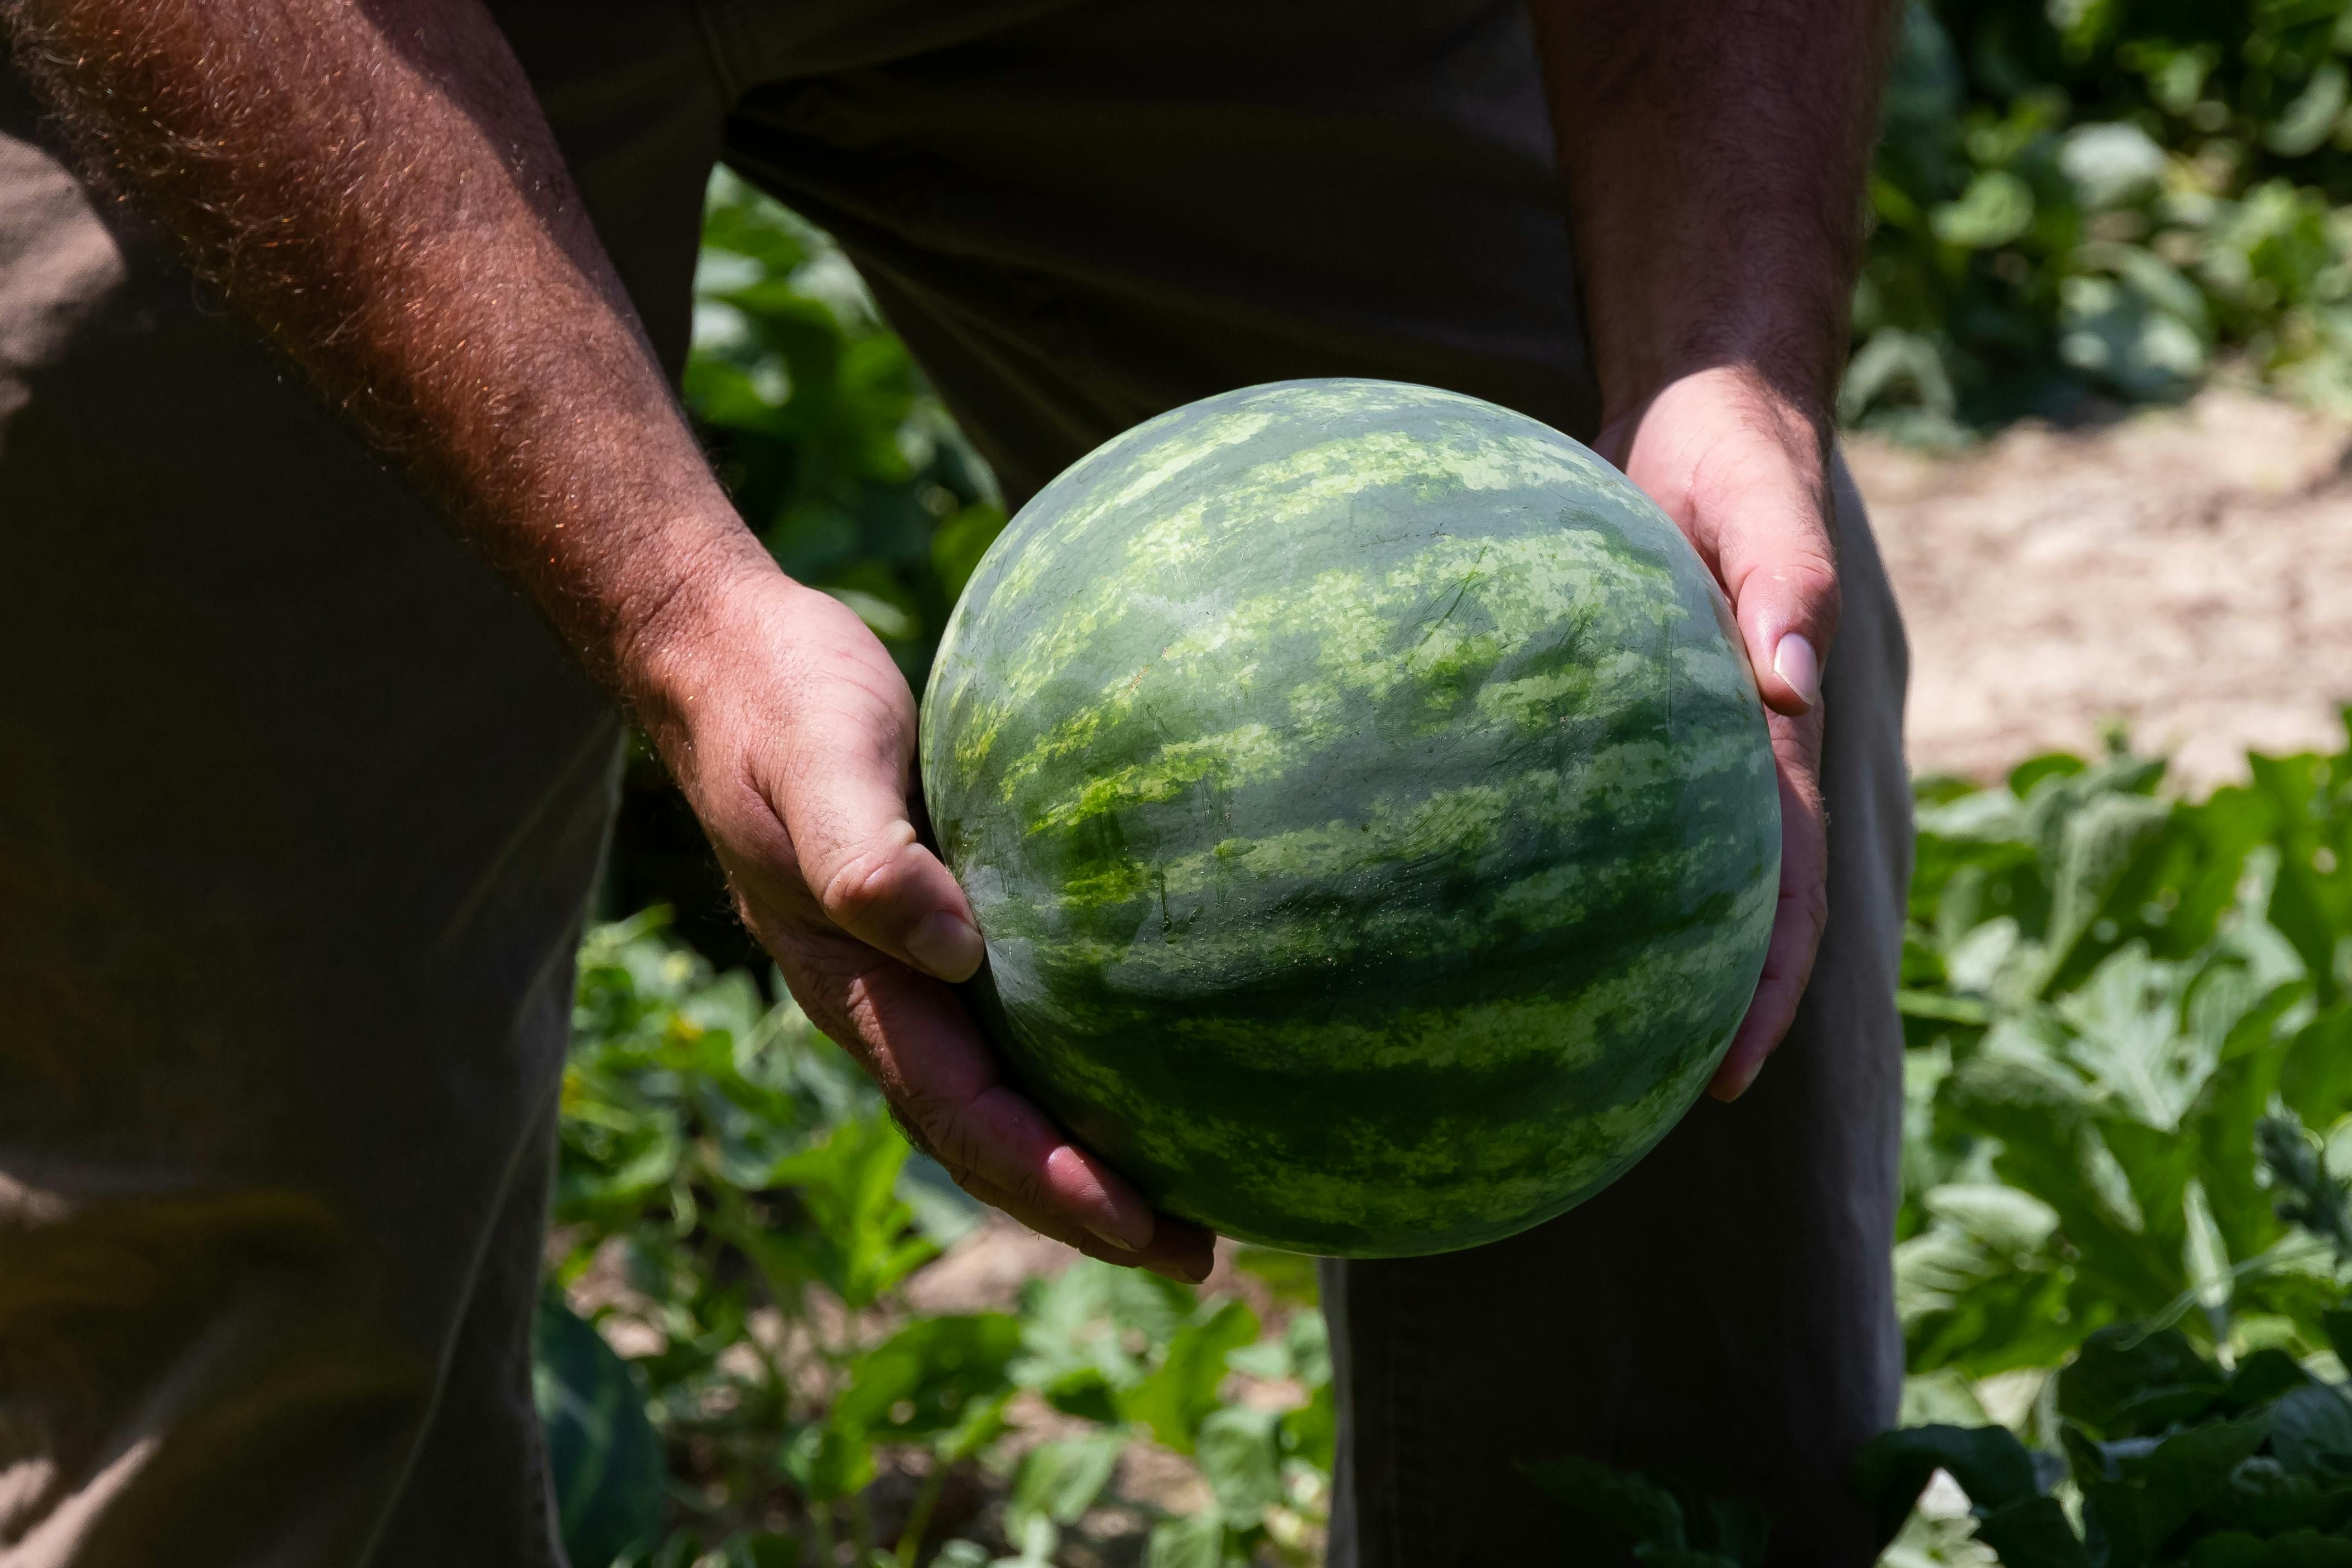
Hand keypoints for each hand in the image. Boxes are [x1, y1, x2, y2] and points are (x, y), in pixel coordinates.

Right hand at [630, 564, 1215, 1280]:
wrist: (733, 659)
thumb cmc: (781, 704)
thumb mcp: (823, 766)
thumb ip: (867, 860)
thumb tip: (953, 949)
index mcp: (855, 988)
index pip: (963, 1116)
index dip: (1051, 1182)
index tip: (1145, 1229)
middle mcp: (888, 999)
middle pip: (989, 1135)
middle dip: (1084, 1206)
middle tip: (1196, 1255)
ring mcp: (913, 967)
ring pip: (1004, 1090)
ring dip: (1084, 1152)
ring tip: (1189, 1193)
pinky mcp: (946, 920)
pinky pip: (1019, 1019)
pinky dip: (1078, 1063)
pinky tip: (1151, 1059)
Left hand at [1595, 365, 1835, 1101]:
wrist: (1697, 408)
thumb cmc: (1738, 453)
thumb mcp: (1768, 506)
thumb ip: (1785, 586)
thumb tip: (1786, 684)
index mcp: (1774, 735)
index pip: (1779, 887)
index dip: (1762, 988)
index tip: (1726, 1077)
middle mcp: (1727, 753)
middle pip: (1719, 906)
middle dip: (1692, 1008)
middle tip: (1633, 1104)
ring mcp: (1669, 735)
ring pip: (1654, 864)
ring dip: (1627, 950)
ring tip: (1556, 1038)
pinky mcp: (1609, 704)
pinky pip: (1585, 792)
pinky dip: (1554, 853)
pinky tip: (1474, 895)